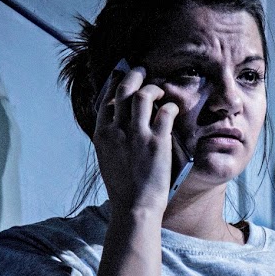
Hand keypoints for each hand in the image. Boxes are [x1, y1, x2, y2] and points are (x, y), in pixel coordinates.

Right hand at [93, 65, 179, 213]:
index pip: (105, 98)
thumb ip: (111, 137)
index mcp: (101, 133)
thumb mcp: (108, 158)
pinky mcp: (157, 141)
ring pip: (144, 95)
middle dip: (133, 74)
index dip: (114, 81)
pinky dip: (170, 106)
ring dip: (153, 88)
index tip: (121, 74)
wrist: (134, 206)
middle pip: (123, 89)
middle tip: (141, 69)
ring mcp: (137, 134)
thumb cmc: (123, 186)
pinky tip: (173, 109)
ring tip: (160, 89)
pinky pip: (165, 112)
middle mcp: (117, 130)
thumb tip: (116, 121)